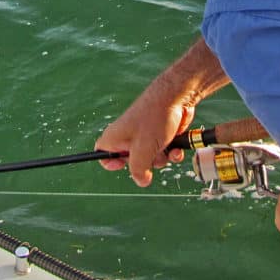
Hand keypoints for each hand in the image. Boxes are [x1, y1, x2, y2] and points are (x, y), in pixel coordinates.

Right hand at [96, 37, 229, 186]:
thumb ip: (138, 170)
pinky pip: (164, 152)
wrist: (177, 98)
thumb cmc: (154, 118)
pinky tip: (177, 148)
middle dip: (146, 164)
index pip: (102, 154)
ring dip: (162, 158)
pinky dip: (171, 152)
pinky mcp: (160, 136)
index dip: (110, 163)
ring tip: (167, 147)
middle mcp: (128, 137)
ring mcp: (145, 136)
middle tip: (149, 153)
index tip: (121, 166)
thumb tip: (141, 181)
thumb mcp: (143, 150)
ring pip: (151, 159)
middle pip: (132, 163)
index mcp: (115, 138)